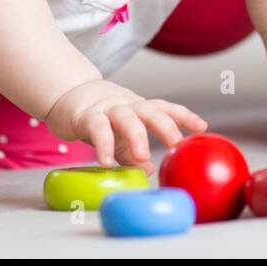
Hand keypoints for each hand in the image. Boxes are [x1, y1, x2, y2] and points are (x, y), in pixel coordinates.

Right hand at [44, 80, 207, 175]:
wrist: (64, 96)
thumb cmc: (98, 117)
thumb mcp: (119, 136)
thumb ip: (133, 153)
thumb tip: (150, 169)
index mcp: (138, 108)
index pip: (164, 108)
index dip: (183, 116)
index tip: (201, 127)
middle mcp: (126, 105)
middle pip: (151, 110)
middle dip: (166, 126)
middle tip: (177, 143)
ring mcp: (107, 108)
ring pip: (126, 117)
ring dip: (137, 135)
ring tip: (143, 155)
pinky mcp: (86, 116)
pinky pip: (97, 128)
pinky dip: (102, 144)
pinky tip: (105, 162)